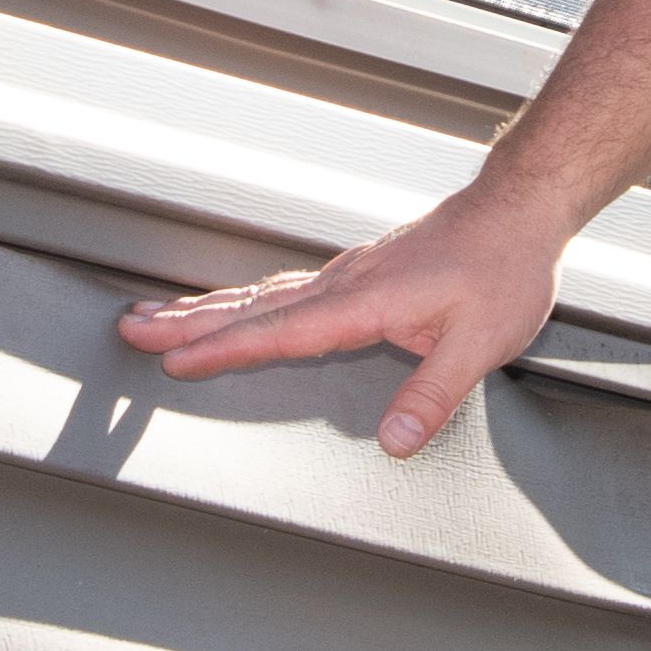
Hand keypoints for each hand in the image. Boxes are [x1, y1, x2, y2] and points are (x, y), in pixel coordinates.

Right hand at [117, 175, 573, 458]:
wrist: (520, 208)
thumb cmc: (504, 270)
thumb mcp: (481, 342)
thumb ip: (433, 393)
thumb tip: (393, 442)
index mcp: (364, 301)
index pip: (280, 332)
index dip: (224, 349)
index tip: (174, 359)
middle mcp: (346, 283)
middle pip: (252, 307)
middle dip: (189, 322)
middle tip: (130, 329)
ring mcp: (349, 275)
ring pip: (262, 294)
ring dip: (207, 308)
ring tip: (158, 315)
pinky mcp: (360, 273)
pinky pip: (285, 289)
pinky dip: (246, 300)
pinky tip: (234, 307)